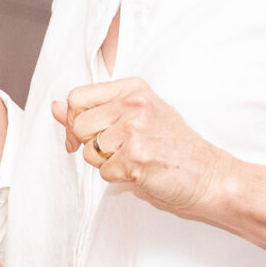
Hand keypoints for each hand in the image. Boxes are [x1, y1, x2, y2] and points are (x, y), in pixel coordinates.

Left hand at [57, 77, 233, 219]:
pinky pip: (104, 172)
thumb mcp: (136, 118)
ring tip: (135, 160)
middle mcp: (134, 103)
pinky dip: (119, 178)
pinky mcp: (136, 156)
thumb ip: (94, 111)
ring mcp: (136, 128)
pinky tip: (142, 171)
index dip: (73, 121)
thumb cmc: (173, 148)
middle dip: (90, 145)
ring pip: (89, 152)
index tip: (86, 136)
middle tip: (119, 151)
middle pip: (79, 125)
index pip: (77, 97)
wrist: (210, 175)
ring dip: (106, 164)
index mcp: (133, 88)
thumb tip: (55, 107)